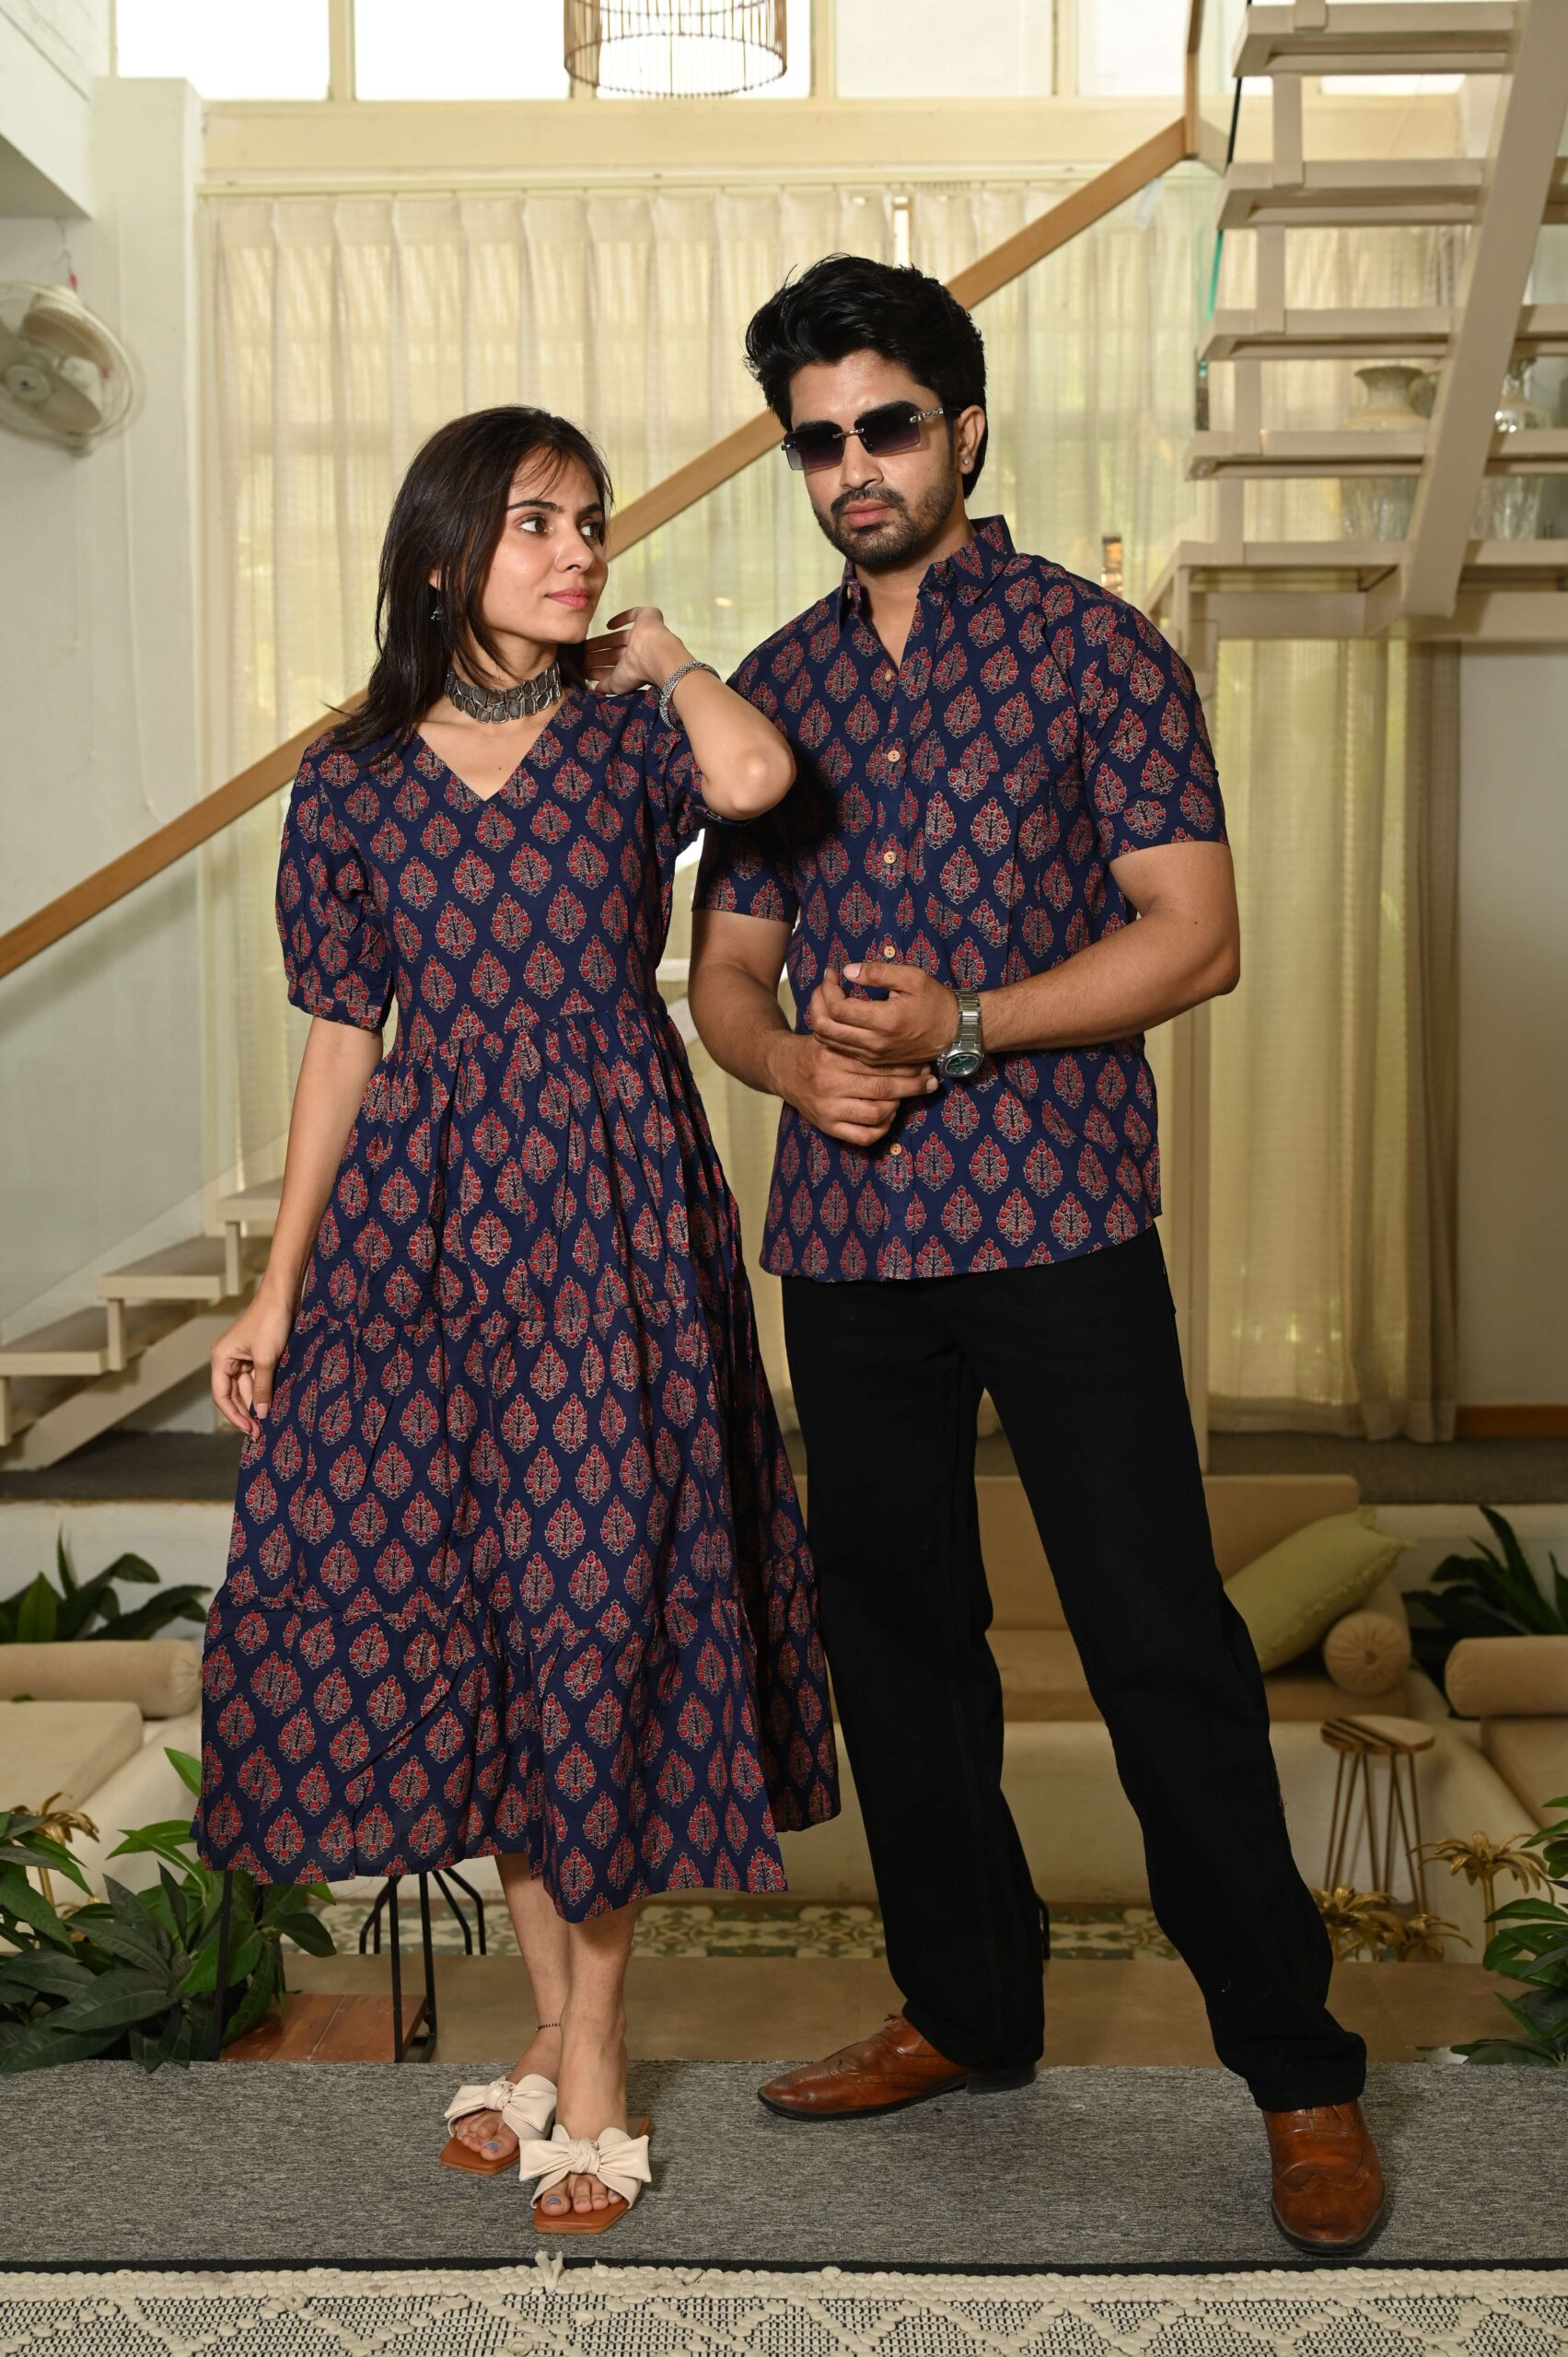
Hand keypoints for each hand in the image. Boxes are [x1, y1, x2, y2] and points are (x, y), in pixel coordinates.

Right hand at [210, 1288, 295, 1440]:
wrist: (284, 1297)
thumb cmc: (270, 1323)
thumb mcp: (267, 1359)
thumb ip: (262, 1388)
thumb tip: (260, 1415)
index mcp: (221, 1358)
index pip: (221, 1395)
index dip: (234, 1416)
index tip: (249, 1431)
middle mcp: (227, 1359)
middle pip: (232, 1394)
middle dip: (245, 1413)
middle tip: (259, 1433)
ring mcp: (241, 1357)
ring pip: (245, 1388)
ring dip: (255, 1404)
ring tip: (267, 1423)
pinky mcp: (256, 1355)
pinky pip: (256, 1378)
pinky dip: (262, 1391)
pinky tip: (271, 1404)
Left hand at [583, 606, 684, 698]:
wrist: (655, 653)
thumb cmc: (637, 671)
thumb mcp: (617, 684)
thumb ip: (606, 685)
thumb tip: (596, 689)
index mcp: (634, 667)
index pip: (613, 667)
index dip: (599, 669)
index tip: (585, 670)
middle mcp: (638, 651)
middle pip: (613, 652)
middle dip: (597, 656)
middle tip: (581, 657)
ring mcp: (642, 634)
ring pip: (618, 637)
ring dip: (602, 642)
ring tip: (585, 645)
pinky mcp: (646, 617)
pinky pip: (633, 615)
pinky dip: (621, 619)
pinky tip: (608, 625)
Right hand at [776, 1032, 937, 1146]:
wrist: (782, 1069)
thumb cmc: (816, 1049)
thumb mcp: (831, 1031)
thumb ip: (856, 1029)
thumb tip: (890, 1027)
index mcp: (833, 1056)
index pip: (879, 1063)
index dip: (907, 1064)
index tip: (924, 1062)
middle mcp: (830, 1083)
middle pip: (883, 1089)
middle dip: (912, 1086)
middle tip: (929, 1081)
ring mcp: (828, 1108)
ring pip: (877, 1113)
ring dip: (898, 1106)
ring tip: (905, 1096)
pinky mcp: (826, 1126)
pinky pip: (863, 1136)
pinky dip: (882, 1128)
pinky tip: (887, 1115)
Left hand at [805, 960, 958, 1069]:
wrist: (953, 1033)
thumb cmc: (935, 1001)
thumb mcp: (912, 977)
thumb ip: (878, 972)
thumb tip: (847, 971)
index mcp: (884, 1021)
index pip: (838, 1008)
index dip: (827, 988)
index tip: (832, 972)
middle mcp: (874, 1043)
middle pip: (825, 1027)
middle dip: (816, 1002)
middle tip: (825, 984)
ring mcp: (871, 1055)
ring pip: (828, 1041)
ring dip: (820, 1016)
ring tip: (828, 996)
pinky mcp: (872, 1060)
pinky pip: (839, 1048)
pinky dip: (831, 1030)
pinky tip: (839, 1014)